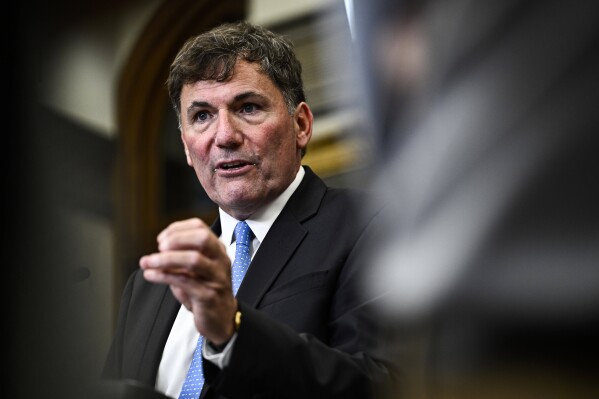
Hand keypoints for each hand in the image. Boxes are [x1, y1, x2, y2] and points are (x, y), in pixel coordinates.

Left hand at [139, 217, 236, 344]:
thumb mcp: (194, 271)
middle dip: (177, 239)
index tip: (161, 239)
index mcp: (217, 250)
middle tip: (159, 247)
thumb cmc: (206, 291)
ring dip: (166, 259)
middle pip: (202, 239)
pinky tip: (151, 275)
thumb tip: (156, 254)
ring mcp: (217, 277)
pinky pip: (185, 281)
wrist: (222, 319)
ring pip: (194, 259)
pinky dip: (163, 276)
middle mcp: (220, 261)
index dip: (178, 229)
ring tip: (148, 262)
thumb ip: (180, 260)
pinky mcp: (209, 295)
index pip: (200, 228)